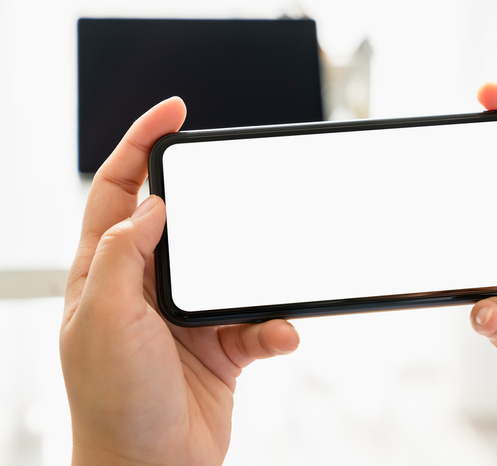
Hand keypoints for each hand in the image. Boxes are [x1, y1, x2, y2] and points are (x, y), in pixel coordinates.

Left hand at [60, 97, 299, 465]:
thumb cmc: (115, 403)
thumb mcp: (103, 322)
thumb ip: (121, 256)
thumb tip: (151, 205)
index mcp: (106, 272)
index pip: (119, 189)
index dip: (141, 144)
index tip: (175, 112)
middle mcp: (147, 287)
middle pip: (184, 220)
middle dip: (213, 201)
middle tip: (243, 182)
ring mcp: (187, 316)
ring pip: (233, 270)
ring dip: (258, 279)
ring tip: (271, 289)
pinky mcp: (223, 344)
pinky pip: (259, 320)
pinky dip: (275, 327)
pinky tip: (280, 335)